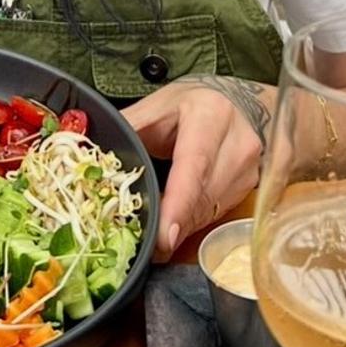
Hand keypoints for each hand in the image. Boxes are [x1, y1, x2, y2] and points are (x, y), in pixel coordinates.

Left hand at [122, 75, 272, 260]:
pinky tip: (178, 222)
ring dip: (184, 225)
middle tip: (148, 245)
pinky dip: (195, 220)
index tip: (165, 238)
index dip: (178, 203)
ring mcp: (250, 166)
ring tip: (158, 235)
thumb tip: (92, 151)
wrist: (235, 101)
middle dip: (174, 223)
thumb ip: (128, 127)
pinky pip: (219, 211)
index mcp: (209, 115)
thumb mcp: (155, 106)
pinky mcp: (253, 184)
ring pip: (212, 209)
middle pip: (203, 195)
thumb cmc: (188, 104)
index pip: (193, 166)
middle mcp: (237, 141)